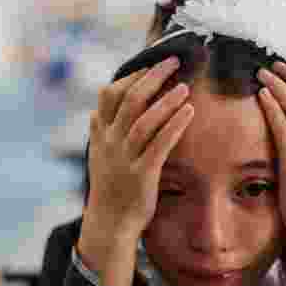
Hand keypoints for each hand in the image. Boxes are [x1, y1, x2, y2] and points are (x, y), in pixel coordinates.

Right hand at [84, 57, 194, 239]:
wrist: (109, 223)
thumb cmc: (111, 186)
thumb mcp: (99, 155)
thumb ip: (99, 130)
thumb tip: (97, 108)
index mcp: (100, 134)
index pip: (109, 94)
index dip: (131, 75)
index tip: (150, 63)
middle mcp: (109, 143)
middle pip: (128, 100)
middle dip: (151, 77)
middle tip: (172, 62)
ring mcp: (124, 158)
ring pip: (143, 121)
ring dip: (165, 100)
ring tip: (184, 86)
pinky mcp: (141, 175)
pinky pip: (159, 145)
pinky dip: (174, 126)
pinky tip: (189, 112)